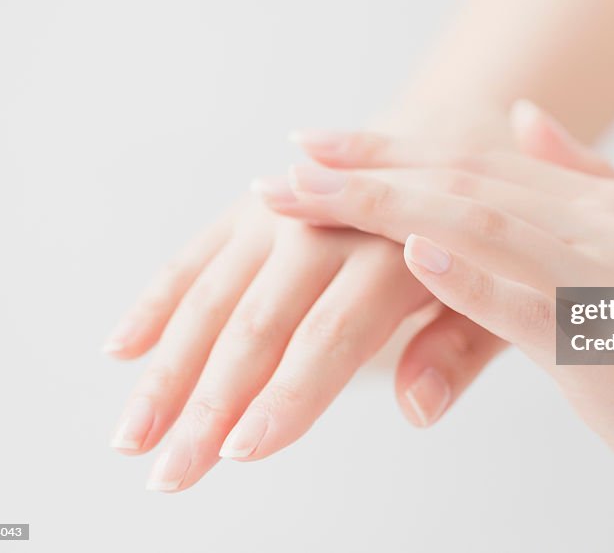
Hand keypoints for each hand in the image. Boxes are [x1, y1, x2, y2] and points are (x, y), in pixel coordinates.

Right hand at [106, 140, 507, 492]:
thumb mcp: (493, 296)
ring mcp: (279, 212)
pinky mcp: (249, 210)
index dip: (287, 394)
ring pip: (212, 295)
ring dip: (166, 370)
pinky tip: (121, 350)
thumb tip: (418, 409)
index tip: (242, 451)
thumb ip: (457, 352)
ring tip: (131, 436)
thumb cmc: (471, 242)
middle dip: (209, 405)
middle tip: (170, 476)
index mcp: (395, 250)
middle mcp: (326, 225)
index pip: (331, 334)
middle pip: (258, 323)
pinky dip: (157, 302)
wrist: (441, 138)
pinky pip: (194, 257)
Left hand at [252, 103, 613, 544]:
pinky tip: (412, 252)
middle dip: (363, 169)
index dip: (387, 148)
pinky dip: (471, 273)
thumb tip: (523, 119)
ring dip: (386, 205)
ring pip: (483, 222)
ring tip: (307, 194)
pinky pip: (535, 301)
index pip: (473, 161)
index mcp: (600, 209)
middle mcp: (604, 225)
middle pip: (464, 178)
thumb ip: (581, 184)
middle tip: (281, 168)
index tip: (313, 146)